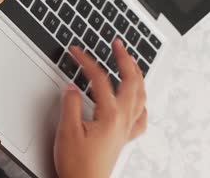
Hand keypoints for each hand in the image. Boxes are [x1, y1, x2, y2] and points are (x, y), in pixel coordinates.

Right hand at [54, 39, 146, 177]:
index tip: (76, 51)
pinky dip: (141, 101)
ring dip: (137, 74)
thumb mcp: (68, 132)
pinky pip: (141, 115)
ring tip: (131, 61)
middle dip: (124, 59)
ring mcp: (126, 128)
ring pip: (140, 95)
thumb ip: (70, 105)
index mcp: (110, 115)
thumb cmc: (78, 165)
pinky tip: (137, 98)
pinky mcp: (124, 136)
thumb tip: (72, 86)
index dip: (86, 62)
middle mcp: (123, 119)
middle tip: (117, 45)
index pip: (99, 80)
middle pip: (131, 81)